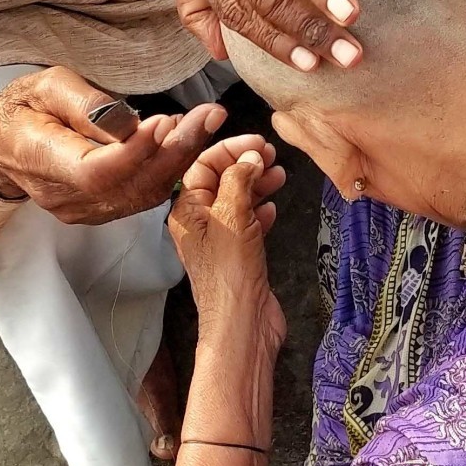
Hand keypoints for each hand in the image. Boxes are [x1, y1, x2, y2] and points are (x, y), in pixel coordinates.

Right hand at [0, 66, 226, 223]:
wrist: (0, 144)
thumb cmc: (24, 106)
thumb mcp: (46, 85)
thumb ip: (87, 103)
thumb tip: (129, 122)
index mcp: (41, 160)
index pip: (96, 170)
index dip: (135, 152)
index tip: (168, 121)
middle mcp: (64, 196)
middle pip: (129, 186)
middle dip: (176, 151)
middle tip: (209, 116)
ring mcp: (82, 210)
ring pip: (142, 195)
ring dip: (180, 161)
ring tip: (204, 123)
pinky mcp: (98, 212)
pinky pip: (140, 198)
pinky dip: (168, 171)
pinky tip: (183, 142)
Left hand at [168, 136, 286, 349]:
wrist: (243, 323)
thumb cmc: (230, 273)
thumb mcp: (232, 216)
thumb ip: (239, 180)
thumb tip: (249, 157)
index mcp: (186, 211)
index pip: (203, 166)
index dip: (230, 149)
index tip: (257, 143)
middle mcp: (199, 224)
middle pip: (221, 180)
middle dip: (246, 164)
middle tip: (271, 155)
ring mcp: (220, 241)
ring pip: (238, 200)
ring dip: (258, 184)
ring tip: (279, 175)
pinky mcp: (239, 256)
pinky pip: (249, 223)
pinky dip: (262, 211)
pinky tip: (274, 208)